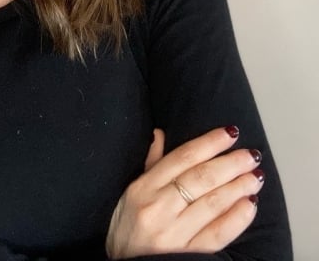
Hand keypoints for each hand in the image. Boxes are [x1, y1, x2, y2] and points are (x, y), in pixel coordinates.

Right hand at [105, 126, 263, 258]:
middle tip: (250, 155)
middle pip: (200, 178)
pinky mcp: (186, 256)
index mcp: (144, 187)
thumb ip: (151, 164)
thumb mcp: (131, 192)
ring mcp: (173, 233)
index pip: (182, 157)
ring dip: (238, 188)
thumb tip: (160, 134)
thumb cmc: (127, 228)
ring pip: (211, 204)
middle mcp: (158, 208)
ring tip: (254, 177)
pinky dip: (236, 219)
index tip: (230, 133)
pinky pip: (217, 235)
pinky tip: (249, 205)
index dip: (209, 143)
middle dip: (230, 163)